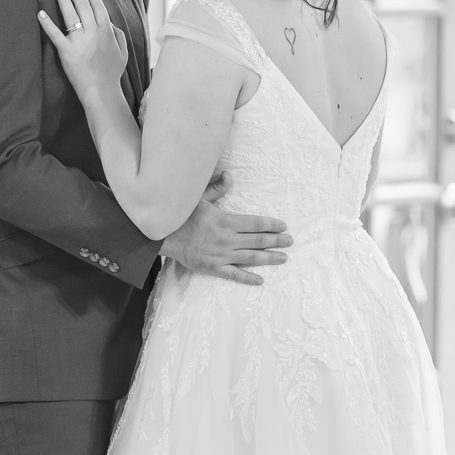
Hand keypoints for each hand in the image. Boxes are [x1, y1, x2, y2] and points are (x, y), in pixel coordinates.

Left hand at [38, 0, 128, 99]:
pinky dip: (47, 23)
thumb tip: (111, 25)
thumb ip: (118, 35)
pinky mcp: (66, 51)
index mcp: (106, 30)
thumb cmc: (112, 73)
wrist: (102, 91)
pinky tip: (41, 13)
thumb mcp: (123, 52)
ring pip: (70, 15)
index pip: (97, 5)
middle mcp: (93, 32)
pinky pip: (55, 34)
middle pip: (83, 4)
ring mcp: (79, 41)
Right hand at [160, 176, 289, 286]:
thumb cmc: (182, 215)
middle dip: (276, 241)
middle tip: (290, 241)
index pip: (256, 223)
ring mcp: (221, 255)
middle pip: (258, 240)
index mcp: (226, 221)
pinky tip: (260, 280)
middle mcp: (227, 239)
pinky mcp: (213, 268)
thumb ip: (216, 187)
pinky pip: (234, 275)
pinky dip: (248, 278)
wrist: (163, 236)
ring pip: (251, 258)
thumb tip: (229, 175)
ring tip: (283, 258)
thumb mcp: (199, 197)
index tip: (283, 226)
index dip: (271, 225)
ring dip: (269, 258)